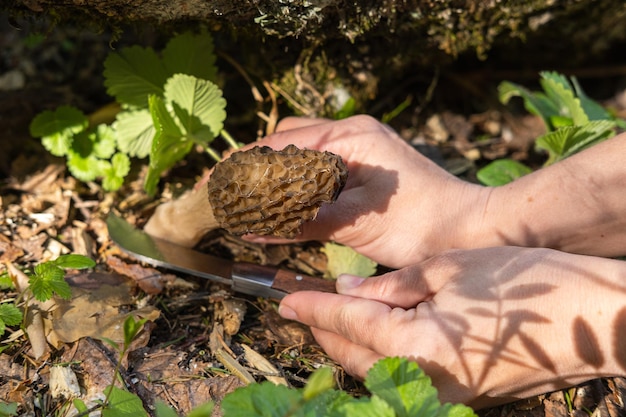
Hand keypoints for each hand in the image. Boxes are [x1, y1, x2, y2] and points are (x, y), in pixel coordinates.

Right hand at [245, 115, 490, 267]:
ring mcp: (364, 147)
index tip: (218, 180)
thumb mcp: (356, 223)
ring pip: (307, 150)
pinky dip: (303, 179)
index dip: (246, 162)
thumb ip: (302, 222)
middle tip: (236, 189)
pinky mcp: (370, 164)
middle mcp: (355, 133)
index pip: (283, 143)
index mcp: (350, 137)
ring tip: (256, 195)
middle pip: (290, 138)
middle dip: (260, 161)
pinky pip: (325, 165)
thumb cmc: (422, 223)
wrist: (470, 229)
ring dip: (281, 170)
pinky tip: (291, 198)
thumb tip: (254, 229)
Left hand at [278, 246, 625, 407]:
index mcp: (414, 346)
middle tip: (300, 301)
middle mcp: (420, 381)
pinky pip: (400, 375)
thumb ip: (392, 284)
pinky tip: (374, 328)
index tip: (283, 296)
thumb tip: (353, 288)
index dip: (310, 306)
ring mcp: (440, 394)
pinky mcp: (458, 394)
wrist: (595, 320)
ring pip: (372, 369)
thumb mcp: (448, 268)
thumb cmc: (526, 285)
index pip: (345, 322)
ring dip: (348, 340)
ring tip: (329, 312)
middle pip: (351, 352)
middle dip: (322, 326)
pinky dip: (378, 352)